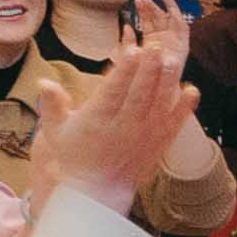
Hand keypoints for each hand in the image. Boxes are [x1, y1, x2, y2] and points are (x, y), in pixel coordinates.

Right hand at [27, 42, 188, 210]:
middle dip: (148, 69)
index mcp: (97, 121)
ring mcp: (143, 136)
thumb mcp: (55, 131)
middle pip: (139, 94)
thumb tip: (44, 81)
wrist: (96, 191)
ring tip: (171, 59)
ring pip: (158, 105)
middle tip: (155, 45)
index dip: (124, 71)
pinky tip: (192, 90)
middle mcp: (122, 128)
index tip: (131, 51)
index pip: (113, 91)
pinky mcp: (157, 144)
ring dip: (166, 82)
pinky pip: (174, 124)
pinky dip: (184, 108)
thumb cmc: (74, 156)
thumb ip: (52, 104)